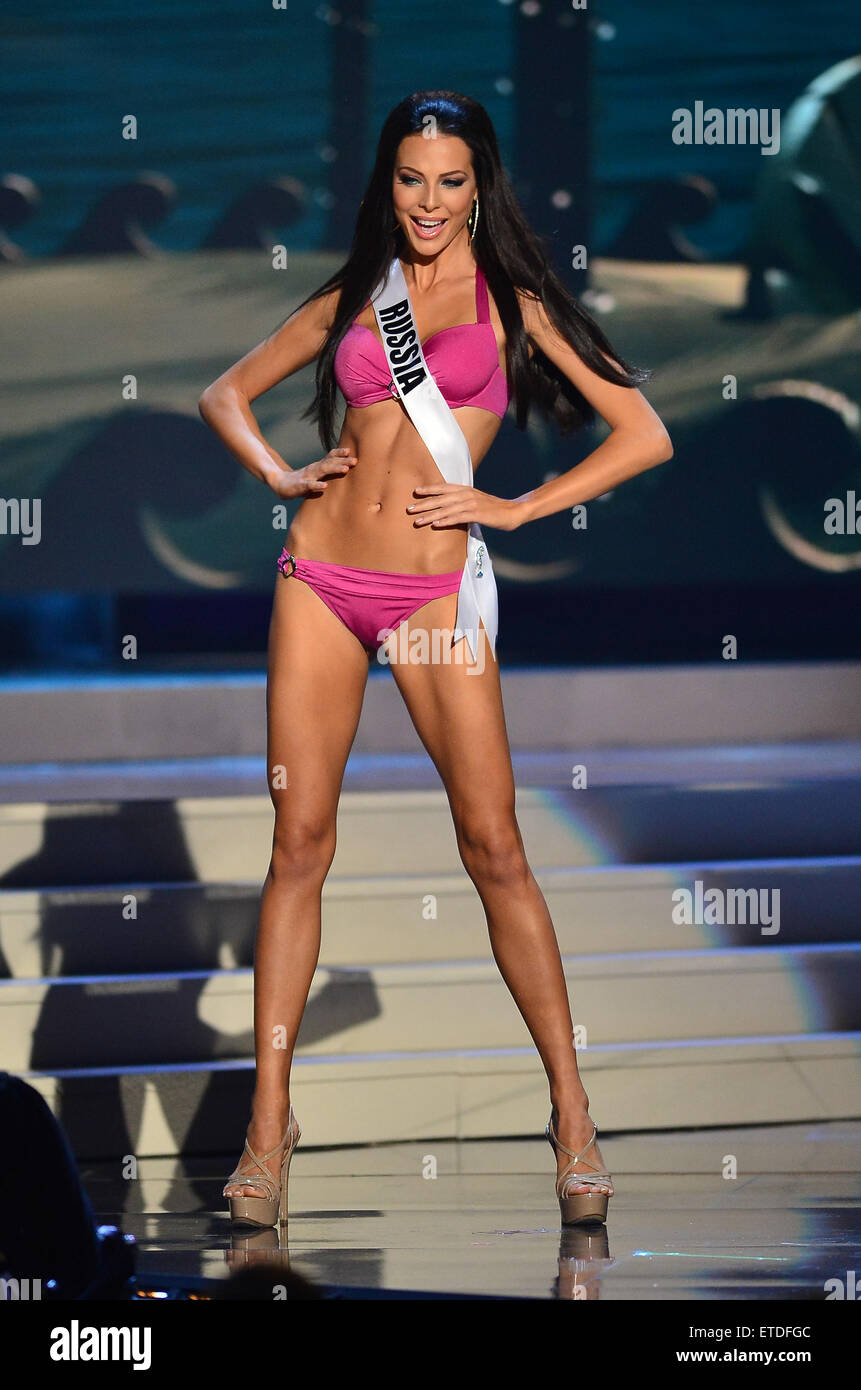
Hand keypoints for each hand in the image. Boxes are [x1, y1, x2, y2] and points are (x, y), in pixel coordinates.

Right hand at [270, 447, 356, 498]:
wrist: (280, 484)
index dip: (339, 453)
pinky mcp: (301, 486)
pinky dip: (317, 485)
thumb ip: (326, 470)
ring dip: (334, 469)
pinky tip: (325, 486)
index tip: (350, 451)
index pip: (329, 457)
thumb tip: (344, 466)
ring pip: (322, 471)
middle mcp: (314, 469)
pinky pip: (310, 485)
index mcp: (317, 466)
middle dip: (343, 461)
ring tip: (345, 469)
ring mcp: (307, 477)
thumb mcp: (315, 473)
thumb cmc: (301, 480)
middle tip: (355, 460)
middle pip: (329, 463)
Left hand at [406, 484, 522, 531]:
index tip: (415, 492)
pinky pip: (457, 518)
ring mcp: (471, 504)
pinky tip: (435, 525)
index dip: (429, 489)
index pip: (444, 487)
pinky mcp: (477, 514)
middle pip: (441, 499)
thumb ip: (462, 500)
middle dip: (424, 504)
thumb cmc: (492, 508)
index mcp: (465, 489)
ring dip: (430, 515)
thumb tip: (449, 505)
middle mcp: (466, 494)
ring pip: (446, 509)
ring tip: (417, 521)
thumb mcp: (476, 500)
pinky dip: (446, 521)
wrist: (512, 512)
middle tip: (409, 509)